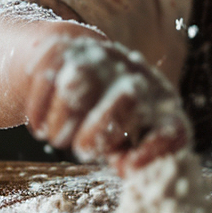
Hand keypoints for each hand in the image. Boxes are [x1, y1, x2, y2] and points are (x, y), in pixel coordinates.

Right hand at [25, 36, 190, 174]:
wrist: (81, 65)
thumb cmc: (112, 120)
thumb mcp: (129, 141)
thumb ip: (132, 157)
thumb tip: (130, 166)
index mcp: (162, 106)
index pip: (174, 129)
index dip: (156, 147)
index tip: (130, 165)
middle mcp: (137, 73)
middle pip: (128, 98)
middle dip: (97, 131)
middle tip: (81, 149)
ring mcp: (102, 55)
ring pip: (80, 83)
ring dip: (61, 121)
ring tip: (55, 136)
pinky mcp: (68, 45)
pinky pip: (48, 74)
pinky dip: (38, 107)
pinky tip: (38, 125)